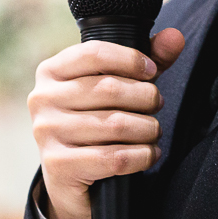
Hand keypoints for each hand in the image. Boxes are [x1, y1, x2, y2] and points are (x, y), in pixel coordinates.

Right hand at [28, 29, 185, 218]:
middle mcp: (42, 99)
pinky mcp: (58, 165)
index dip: (130, 59)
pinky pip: (114, 158)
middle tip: (156, 105)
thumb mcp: (115, 89)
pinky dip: (141, 156)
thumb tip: (176, 37)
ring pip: (116, 125)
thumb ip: (145, 62)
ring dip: (147, 130)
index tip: (152, 71)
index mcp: (50, 72)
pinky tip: (149, 153)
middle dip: (146, 97)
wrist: (68, 181)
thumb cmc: (94, 123)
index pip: (94, 53)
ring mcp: (47, 132)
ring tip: (153, 132)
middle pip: (110, 89)